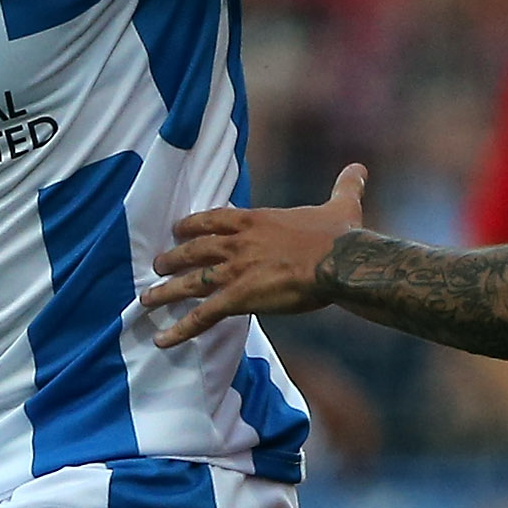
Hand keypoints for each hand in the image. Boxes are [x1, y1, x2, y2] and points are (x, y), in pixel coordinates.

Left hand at [145, 164, 369, 347]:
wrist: (338, 260)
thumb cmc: (339, 234)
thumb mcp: (341, 203)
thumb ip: (345, 186)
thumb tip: (359, 168)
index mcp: (256, 220)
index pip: (214, 219)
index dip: (194, 224)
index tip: (178, 229)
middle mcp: (237, 243)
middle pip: (194, 249)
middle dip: (174, 257)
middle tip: (157, 265)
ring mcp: (234, 271)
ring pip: (190, 282)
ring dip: (166, 291)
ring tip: (147, 300)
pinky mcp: (238, 298)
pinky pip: (202, 316)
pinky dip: (180, 329)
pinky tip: (162, 340)